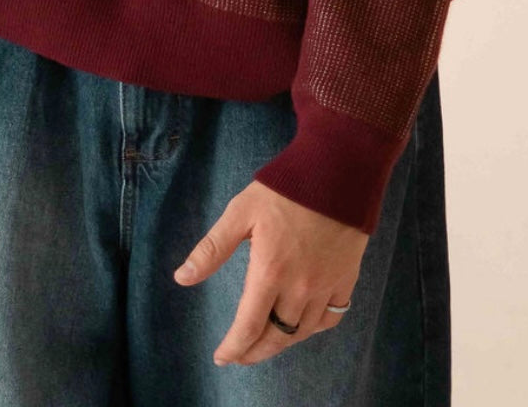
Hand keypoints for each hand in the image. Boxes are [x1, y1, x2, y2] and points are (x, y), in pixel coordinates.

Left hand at [171, 179, 367, 367]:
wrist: (338, 170)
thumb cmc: (285, 188)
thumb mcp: (242, 211)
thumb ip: (213, 248)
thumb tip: (181, 278)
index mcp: (270, 272)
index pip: (249, 326)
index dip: (233, 347)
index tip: (221, 357)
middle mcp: (300, 288)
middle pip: (276, 337)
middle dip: (254, 352)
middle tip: (240, 355)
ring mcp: (326, 286)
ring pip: (302, 331)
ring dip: (281, 342)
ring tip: (265, 341)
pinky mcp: (346, 278)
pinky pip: (331, 317)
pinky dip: (314, 328)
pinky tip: (302, 324)